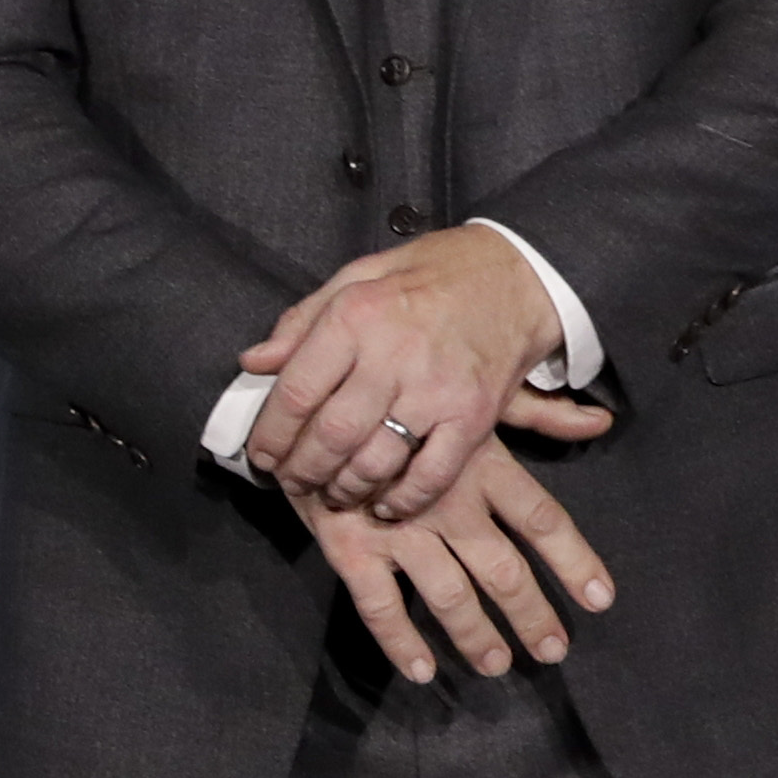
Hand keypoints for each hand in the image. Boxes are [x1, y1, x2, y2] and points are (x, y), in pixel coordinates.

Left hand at [242, 225, 567, 515]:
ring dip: (345, 490)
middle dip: (302, 471)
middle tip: (294, 482)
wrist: (524, 274)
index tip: (263, 455)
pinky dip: (403, 499)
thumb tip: (254, 363)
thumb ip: (304, 318)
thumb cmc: (437, 273)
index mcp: (359, 317)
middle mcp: (393, 355)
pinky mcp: (474, 415)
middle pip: (330, 436)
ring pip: (374, 462)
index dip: (270, 434)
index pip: (296, 393)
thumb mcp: (363, 274)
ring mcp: (437, 390)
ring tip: (334, 494)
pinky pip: (430, 475)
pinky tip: (386, 504)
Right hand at [297, 434, 614, 684]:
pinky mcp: (349, 547)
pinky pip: (379, 605)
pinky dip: (401, 642)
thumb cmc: (409, 403)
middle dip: (531, 615)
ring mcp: (398, 528)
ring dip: (475, 635)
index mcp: (485, 464)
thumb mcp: (475, 398)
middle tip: (554, 651)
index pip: (542, 519)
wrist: (319, 404)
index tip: (602, 598)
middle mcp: (448, 501)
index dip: (575, 561)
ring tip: (497, 665)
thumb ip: (540, 415)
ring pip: (448, 595)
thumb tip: (602, 421)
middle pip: (502, 569)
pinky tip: (423, 671)